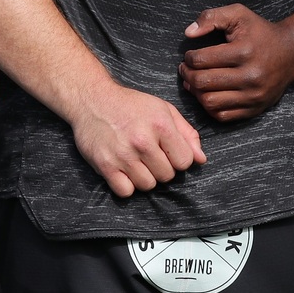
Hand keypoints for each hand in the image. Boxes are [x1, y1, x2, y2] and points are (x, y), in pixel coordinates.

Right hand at [69, 82, 206, 196]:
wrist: (93, 100)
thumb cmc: (131, 105)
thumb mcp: (163, 110)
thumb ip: (187, 134)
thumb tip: (200, 160)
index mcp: (161, 125)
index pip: (184, 162)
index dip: (177, 158)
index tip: (166, 151)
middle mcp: (142, 141)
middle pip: (167, 176)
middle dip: (161, 167)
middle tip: (148, 154)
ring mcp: (123, 154)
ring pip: (148, 186)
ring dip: (144, 177)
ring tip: (136, 161)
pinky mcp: (105, 165)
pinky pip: (125, 192)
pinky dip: (126, 185)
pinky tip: (123, 170)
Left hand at [178, 4, 293, 122]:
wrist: (291, 53)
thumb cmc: (260, 32)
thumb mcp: (238, 14)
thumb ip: (211, 17)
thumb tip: (188, 33)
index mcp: (244, 51)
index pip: (201, 60)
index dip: (189, 57)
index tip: (189, 55)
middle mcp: (250, 76)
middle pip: (203, 82)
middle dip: (187, 75)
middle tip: (185, 69)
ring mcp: (253, 95)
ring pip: (209, 102)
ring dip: (195, 92)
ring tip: (194, 81)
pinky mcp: (255, 109)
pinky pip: (222, 115)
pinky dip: (209, 106)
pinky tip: (208, 93)